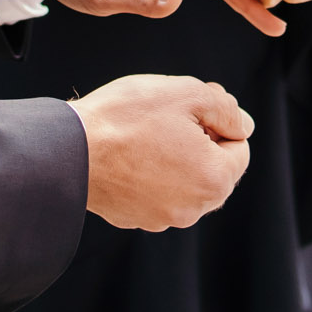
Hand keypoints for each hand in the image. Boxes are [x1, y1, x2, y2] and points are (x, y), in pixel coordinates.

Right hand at [69, 74, 253, 229]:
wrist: (68, 150)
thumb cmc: (127, 117)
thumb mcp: (186, 92)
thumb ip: (225, 107)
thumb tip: (243, 124)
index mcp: (214, 181)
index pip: (240, 146)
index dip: (217, 120)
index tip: (188, 110)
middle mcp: (192, 209)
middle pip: (213, 166)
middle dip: (199, 140)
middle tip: (166, 117)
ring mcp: (161, 218)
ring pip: (184, 178)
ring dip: (174, 156)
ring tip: (143, 134)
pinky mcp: (135, 218)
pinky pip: (156, 190)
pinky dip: (149, 172)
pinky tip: (128, 152)